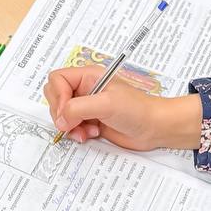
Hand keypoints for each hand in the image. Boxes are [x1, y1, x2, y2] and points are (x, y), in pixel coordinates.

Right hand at [44, 66, 201, 149]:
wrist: (154, 128)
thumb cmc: (138, 110)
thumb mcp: (106, 104)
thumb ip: (78, 109)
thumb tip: (60, 119)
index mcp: (88, 77)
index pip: (57, 79)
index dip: (58, 96)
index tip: (68, 111)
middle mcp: (85, 89)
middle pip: (55, 97)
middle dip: (62, 114)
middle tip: (74, 123)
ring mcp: (87, 106)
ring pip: (62, 115)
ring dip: (70, 126)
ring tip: (87, 131)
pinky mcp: (90, 121)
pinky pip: (71, 127)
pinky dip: (77, 133)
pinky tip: (92, 134)